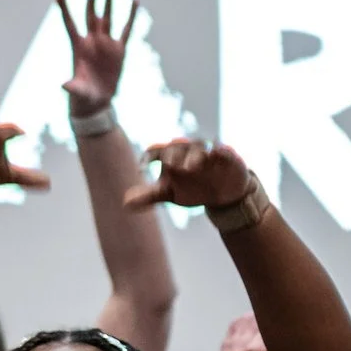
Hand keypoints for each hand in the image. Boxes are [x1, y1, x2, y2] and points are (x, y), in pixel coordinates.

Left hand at [58, 0, 138, 115]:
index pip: (69, 21)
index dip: (64, 5)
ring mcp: (106, 43)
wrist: (96, 101)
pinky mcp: (119, 50)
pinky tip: (134, 0)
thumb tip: (64, 85)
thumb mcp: (77, 91)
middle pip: (91, 11)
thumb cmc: (83, 95)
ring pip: (108, 15)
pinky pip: (126, 29)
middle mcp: (91, 40)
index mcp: (78, 46)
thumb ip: (72, 86)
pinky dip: (131, 15)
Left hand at [126, 138, 251, 211]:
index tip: (142, 170)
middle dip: (173, 154)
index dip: (147, 158)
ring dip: (194, 155)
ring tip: (190, 168)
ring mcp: (207, 151)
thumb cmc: (192, 188)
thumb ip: (149, 195)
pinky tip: (216, 156)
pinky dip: (219, 151)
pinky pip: (222, 150)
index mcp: (170, 155)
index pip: (155, 151)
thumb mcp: (170, 193)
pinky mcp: (226, 154)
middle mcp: (187, 149)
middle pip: (177, 146)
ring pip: (199, 147)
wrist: (223, 193)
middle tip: (169, 164)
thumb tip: (125, 204)